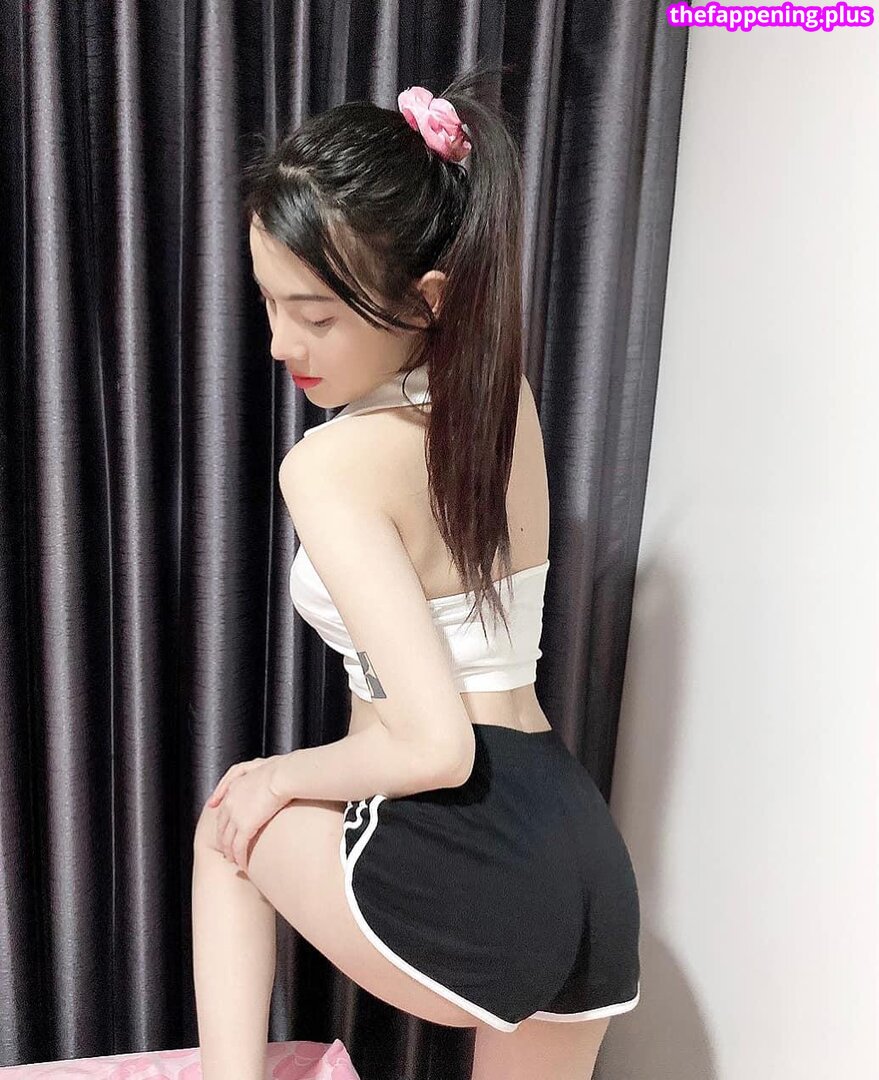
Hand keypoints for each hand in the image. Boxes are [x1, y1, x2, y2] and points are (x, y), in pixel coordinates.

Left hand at [206, 755, 287, 870]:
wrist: (283, 775)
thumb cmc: (279, 768)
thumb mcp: (261, 766)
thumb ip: (255, 772)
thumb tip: (261, 779)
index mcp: (233, 788)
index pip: (222, 811)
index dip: (223, 824)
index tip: (227, 832)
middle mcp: (229, 803)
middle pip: (221, 828)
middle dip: (223, 841)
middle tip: (227, 851)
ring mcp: (235, 816)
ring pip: (227, 841)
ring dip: (230, 853)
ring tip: (234, 861)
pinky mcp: (245, 827)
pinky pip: (238, 848)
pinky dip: (240, 858)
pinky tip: (244, 865)